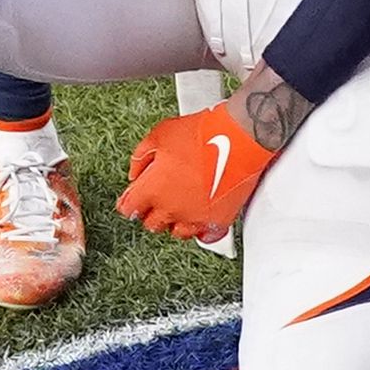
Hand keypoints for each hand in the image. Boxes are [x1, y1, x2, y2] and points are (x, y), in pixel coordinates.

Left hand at [120, 103, 279, 243]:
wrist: (239, 138)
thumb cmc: (202, 133)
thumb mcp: (160, 134)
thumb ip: (140, 158)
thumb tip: (135, 173)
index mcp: (152, 189)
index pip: (129, 208)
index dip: (130, 201)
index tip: (133, 198)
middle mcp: (172, 209)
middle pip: (152, 224)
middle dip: (151, 212)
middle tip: (156, 200)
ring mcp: (195, 217)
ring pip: (177, 233)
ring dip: (175, 222)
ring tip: (180, 207)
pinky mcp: (218, 220)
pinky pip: (205, 236)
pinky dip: (201, 230)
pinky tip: (200, 218)